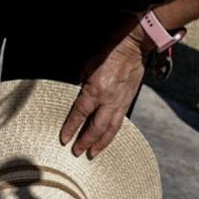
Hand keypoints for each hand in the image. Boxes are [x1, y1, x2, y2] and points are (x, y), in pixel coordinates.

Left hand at [60, 28, 148, 158]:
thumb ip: (82, 82)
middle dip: (86, 141)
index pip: (80, 114)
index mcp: (95, 89)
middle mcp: (108, 99)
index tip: (64, 139)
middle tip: (78, 152)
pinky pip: (120, 120)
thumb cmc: (109, 51)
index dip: (71, 128)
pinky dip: (113, 132)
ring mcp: (120, 101)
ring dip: (101, 142)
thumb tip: (76, 93)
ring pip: (111, 128)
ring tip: (93, 153)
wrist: (134, 46)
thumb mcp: (88, 64)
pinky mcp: (129, 100)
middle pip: (96, 127)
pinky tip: (108, 137)